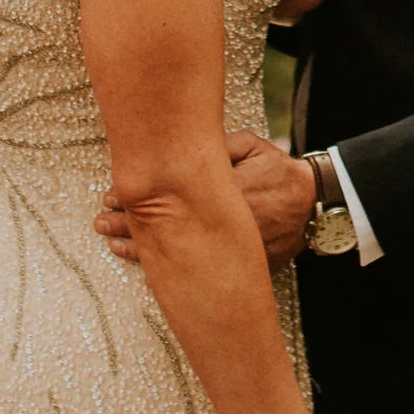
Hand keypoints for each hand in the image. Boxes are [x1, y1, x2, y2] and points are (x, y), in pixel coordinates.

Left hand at [94, 128, 316, 272]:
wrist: (312, 205)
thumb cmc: (280, 172)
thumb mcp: (252, 147)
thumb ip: (219, 147)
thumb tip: (185, 144)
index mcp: (222, 191)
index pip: (168, 195)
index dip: (137, 197)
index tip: (112, 195)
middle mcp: (221, 223)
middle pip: (165, 225)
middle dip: (130, 223)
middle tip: (102, 221)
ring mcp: (227, 247)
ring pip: (174, 251)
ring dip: (141, 247)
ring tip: (111, 242)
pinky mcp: (234, 264)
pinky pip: (193, 268)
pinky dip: (167, 266)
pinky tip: (143, 263)